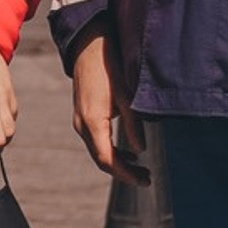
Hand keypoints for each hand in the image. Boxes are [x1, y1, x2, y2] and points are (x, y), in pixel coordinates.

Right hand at [69, 26, 146, 182]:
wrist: (89, 46)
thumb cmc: (110, 68)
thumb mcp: (127, 97)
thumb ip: (134, 125)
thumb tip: (140, 151)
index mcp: (93, 121)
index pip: (107, 159)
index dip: (125, 174)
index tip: (144, 181)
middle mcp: (82, 124)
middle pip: (101, 159)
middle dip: (124, 172)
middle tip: (147, 178)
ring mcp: (80, 120)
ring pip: (98, 151)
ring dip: (118, 162)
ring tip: (141, 168)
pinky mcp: (83, 115)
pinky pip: (96, 141)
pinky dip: (111, 150)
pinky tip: (128, 152)